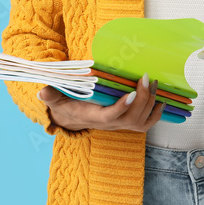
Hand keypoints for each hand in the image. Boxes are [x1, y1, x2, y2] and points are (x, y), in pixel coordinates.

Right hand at [37, 74, 164, 132]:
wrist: (73, 118)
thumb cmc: (66, 105)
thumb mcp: (55, 100)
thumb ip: (51, 96)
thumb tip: (42, 92)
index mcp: (93, 117)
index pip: (110, 117)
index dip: (121, 107)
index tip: (130, 93)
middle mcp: (109, 125)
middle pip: (131, 118)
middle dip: (142, 99)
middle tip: (146, 78)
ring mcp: (120, 126)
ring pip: (141, 121)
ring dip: (150, 103)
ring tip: (153, 83)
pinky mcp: (127, 124)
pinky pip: (146, 124)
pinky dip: (156, 114)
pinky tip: (161, 100)